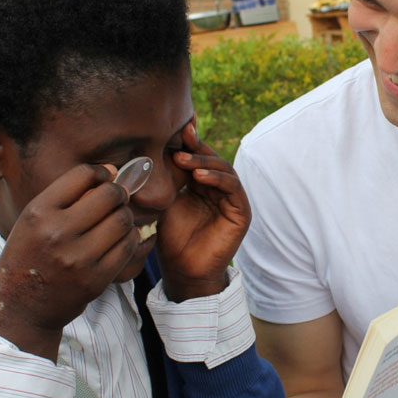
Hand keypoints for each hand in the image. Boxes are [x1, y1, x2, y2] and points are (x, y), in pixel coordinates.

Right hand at [0, 164, 137, 360]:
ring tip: (117, 220)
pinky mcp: (95, 279)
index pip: (82, 174)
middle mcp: (57, 233)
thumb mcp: (32, 221)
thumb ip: (66, 195)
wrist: (21, 309)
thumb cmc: (29, 257)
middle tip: (117, 199)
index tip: (104, 179)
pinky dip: (129, 238)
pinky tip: (120, 239)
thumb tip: (110, 169)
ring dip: (126, 216)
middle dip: (119, 193)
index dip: (100, 172)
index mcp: (38, 213)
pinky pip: (128, 246)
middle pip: (110, 195)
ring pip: (123, 219)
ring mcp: (78, 258)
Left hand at [156, 119, 251, 301]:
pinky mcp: (241, 212)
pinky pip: (233, 188)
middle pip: (213, 159)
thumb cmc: (171, 238)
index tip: (178, 127)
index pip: (200, 157)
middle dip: (197, 147)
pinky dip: (217, 178)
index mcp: (203, 185)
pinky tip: (199, 176)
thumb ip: (168, 177)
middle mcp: (220, 190)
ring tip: (183, 159)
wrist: (182, 270)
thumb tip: (157, 147)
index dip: (191, 142)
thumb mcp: (166, 201)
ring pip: (224, 170)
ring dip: (205, 161)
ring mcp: (233, 200)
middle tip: (180, 139)